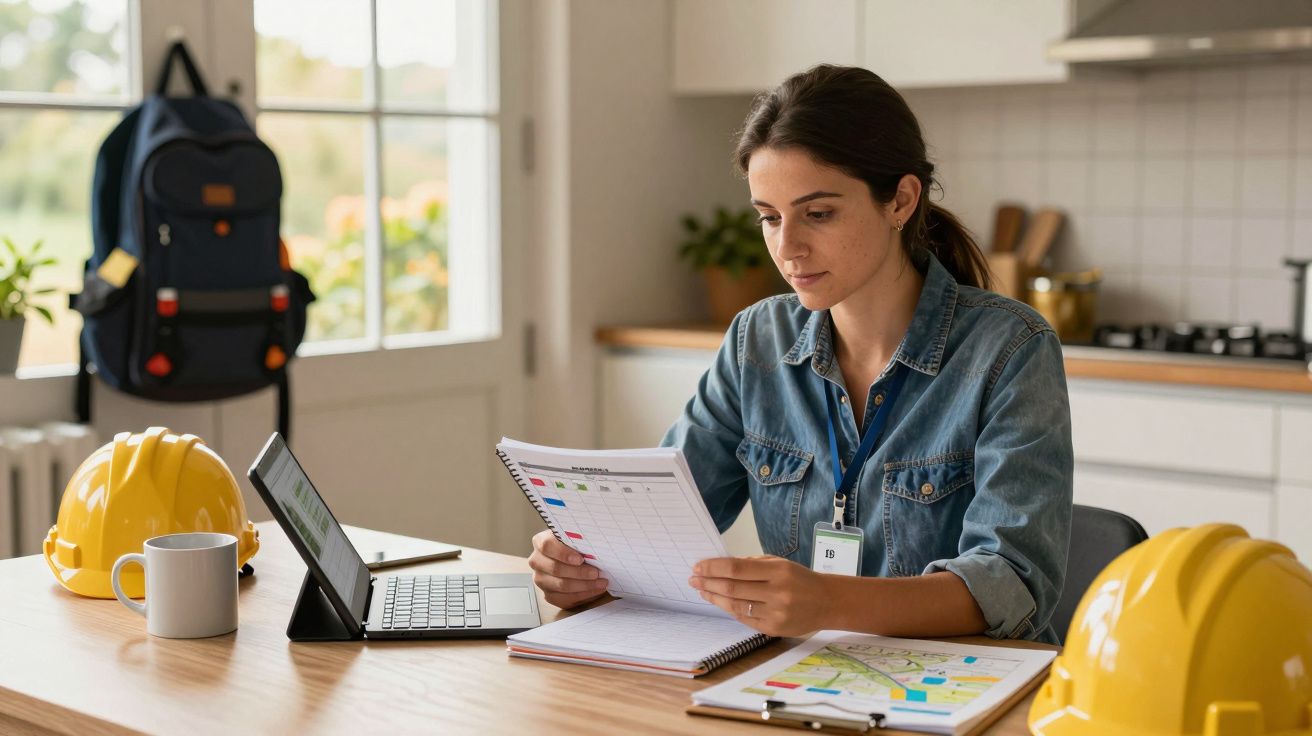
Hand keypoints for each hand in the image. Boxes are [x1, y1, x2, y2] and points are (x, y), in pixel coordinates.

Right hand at [527, 530, 609, 609]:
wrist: (576, 558)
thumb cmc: (577, 545)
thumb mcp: (576, 536)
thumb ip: (580, 538)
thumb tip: (594, 544)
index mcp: (540, 542)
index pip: (547, 546)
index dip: (564, 553)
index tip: (580, 559)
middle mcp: (537, 561)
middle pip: (555, 569)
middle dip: (579, 572)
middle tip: (596, 573)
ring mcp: (541, 579)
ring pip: (561, 585)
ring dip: (584, 585)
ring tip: (600, 583)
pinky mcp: (548, 594)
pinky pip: (564, 599)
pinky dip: (583, 595)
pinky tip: (595, 590)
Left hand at [689, 556, 833, 636]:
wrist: (827, 603)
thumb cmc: (800, 579)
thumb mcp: (780, 563)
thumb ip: (752, 564)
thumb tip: (720, 566)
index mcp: (778, 571)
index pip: (736, 568)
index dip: (713, 567)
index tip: (698, 566)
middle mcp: (776, 593)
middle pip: (732, 588)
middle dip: (708, 583)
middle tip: (693, 579)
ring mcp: (775, 613)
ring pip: (735, 605)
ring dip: (715, 597)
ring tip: (702, 590)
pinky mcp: (773, 629)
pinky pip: (744, 618)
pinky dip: (729, 609)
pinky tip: (720, 602)